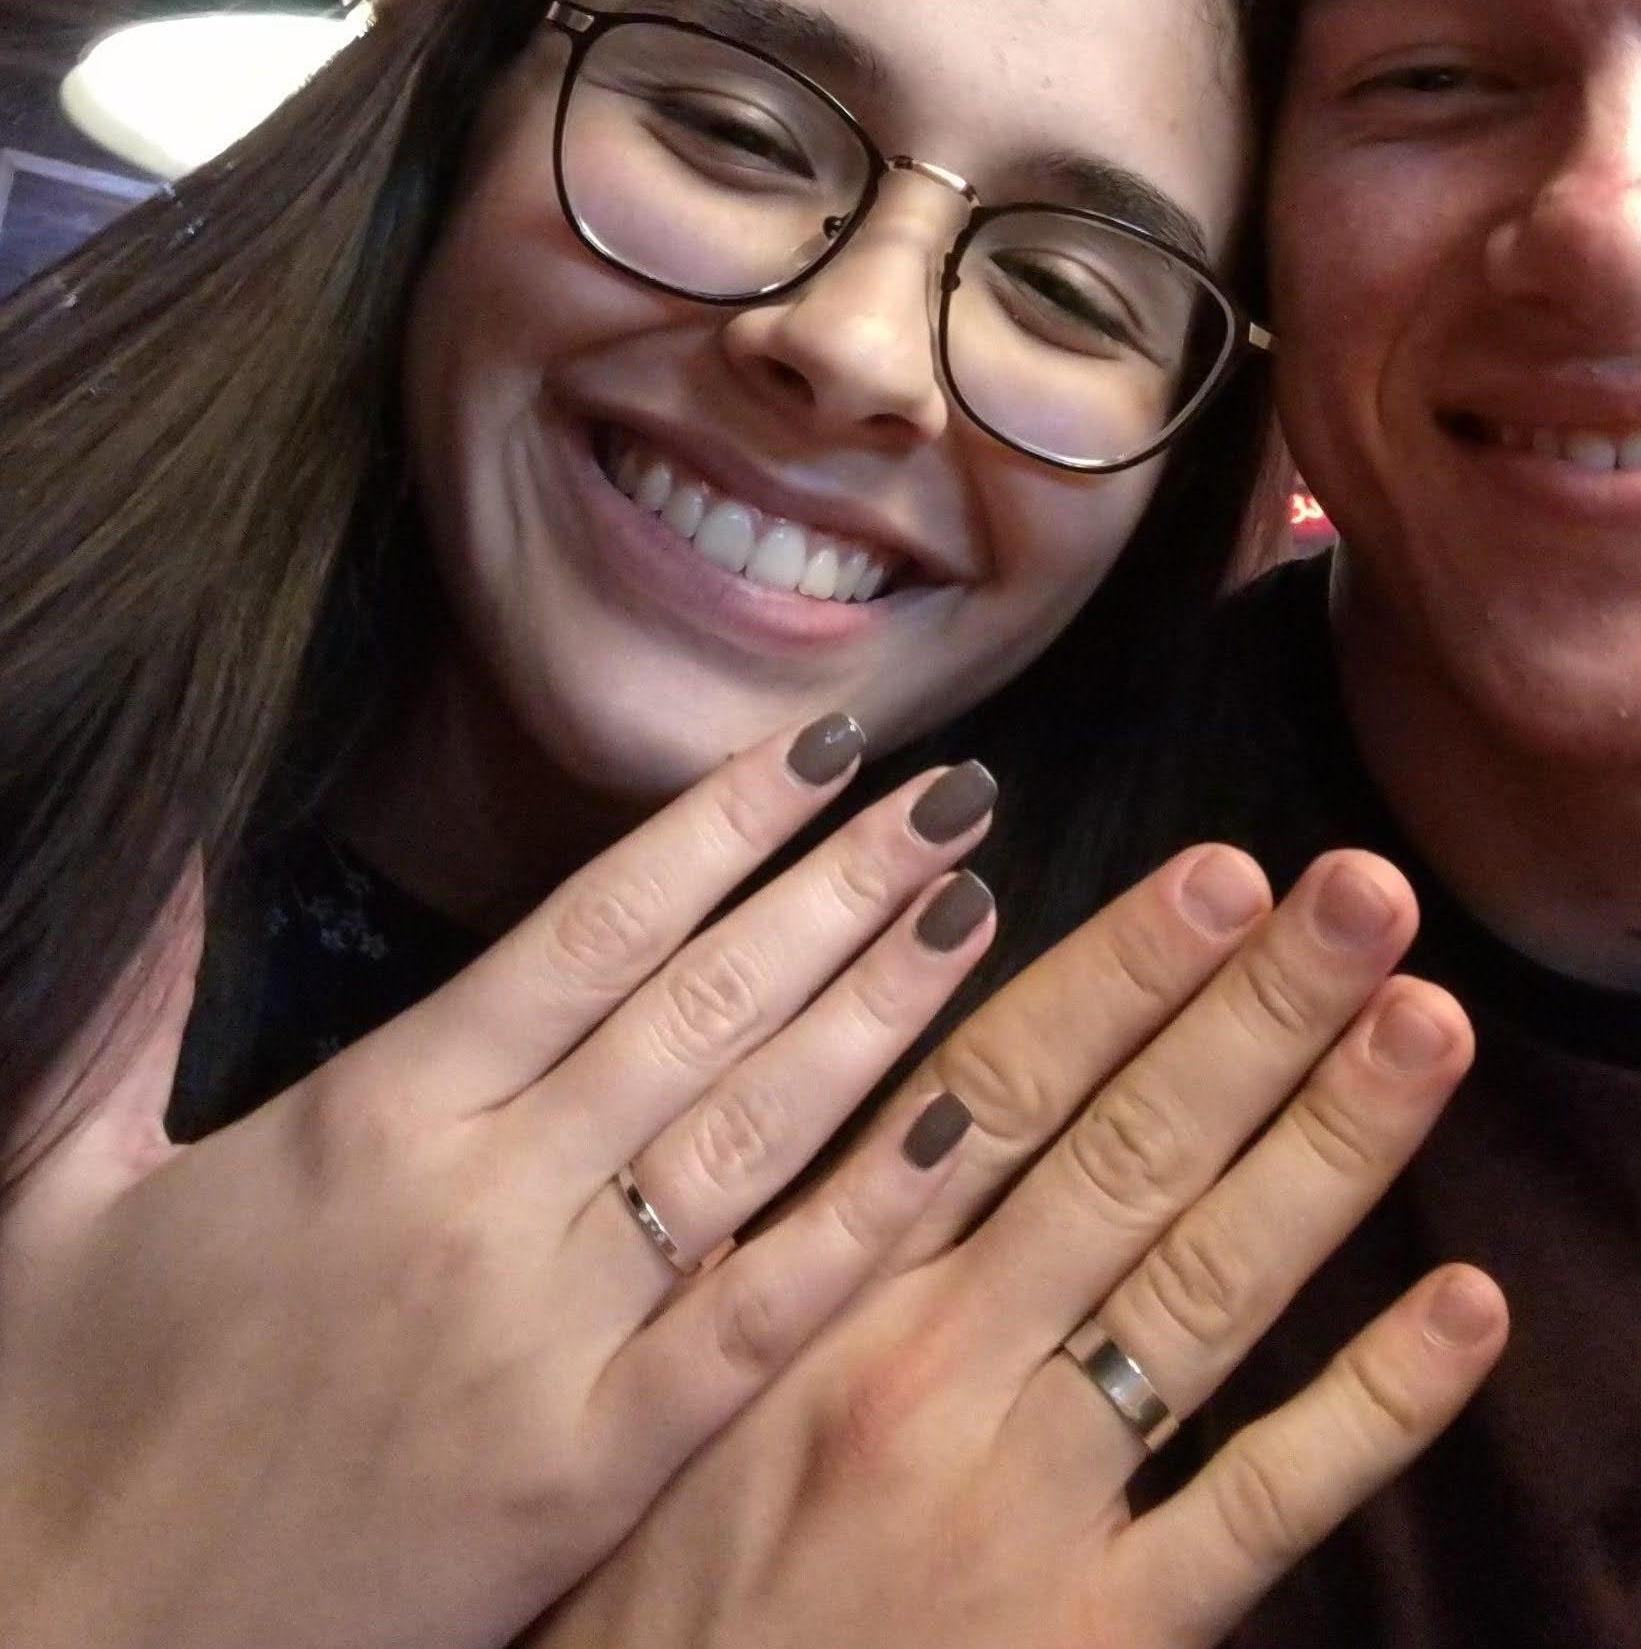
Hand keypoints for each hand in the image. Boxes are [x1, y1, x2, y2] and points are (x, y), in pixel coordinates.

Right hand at [0, 718, 1004, 1648]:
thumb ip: (133, 1009)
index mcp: (373, 1114)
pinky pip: (754, 1322)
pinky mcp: (588, 1467)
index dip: (723, 824)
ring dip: (877, 1011)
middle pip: (706, 1002)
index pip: (594, 927)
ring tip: (973, 907)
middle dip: (843, 885)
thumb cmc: (56, 1423)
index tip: (826, 748)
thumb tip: (176, 849)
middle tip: (957, 796)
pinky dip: (861, 1225)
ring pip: (751, 1132)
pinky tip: (950, 1132)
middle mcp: (485, 1199)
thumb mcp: (63, 1191)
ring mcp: (549, 1335)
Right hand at [536, 843, 1506, 1648]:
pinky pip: (1257, 1507)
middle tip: (1365, 890)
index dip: (1121, 971)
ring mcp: (1032, 1504)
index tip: (1224, 872)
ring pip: (1206, 1287)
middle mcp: (940, 1370)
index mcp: (832, 1292)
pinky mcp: (1101, 1637)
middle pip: (1127, 1151)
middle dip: (1257, 1009)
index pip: (1000, 1087)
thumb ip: (796, 1231)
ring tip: (1427, 1020)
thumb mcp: (682, 1373)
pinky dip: (1373, 1405)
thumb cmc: (654, 1576)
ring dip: (1330, 1144)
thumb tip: (920, 1073)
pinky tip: (1468, 1305)